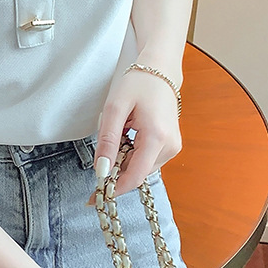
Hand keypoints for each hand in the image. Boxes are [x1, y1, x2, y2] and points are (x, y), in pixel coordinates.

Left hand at [86, 66, 181, 204]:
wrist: (161, 70)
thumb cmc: (138, 83)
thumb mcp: (115, 108)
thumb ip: (107, 140)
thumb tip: (101, 170)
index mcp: (157, 137)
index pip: (135, 176)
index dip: (114, 188)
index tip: (95, 198)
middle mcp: (170, 147)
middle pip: (137, 174)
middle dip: (116, 170)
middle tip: (102, 151)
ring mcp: (173, 147)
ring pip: (141, 168)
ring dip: (124, 160)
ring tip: (120, 132)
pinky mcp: (171, 145)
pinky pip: (147, 159)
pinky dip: (133, 154)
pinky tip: (128, 135)